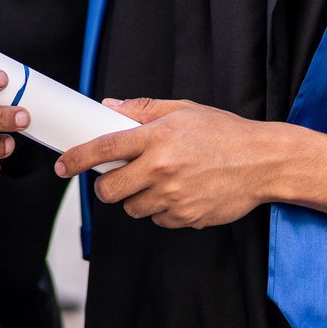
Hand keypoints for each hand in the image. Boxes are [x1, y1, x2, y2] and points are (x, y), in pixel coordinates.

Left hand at [57, 98, 289, 229]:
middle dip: (106, 187)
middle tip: (116, 179)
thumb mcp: (185, 110)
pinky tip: (181, 193)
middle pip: (110, 190)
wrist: (263, 163)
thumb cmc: (226, 133)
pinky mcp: (185, 218)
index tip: (63, 165)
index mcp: (158, 137)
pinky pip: (158, 220)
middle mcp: (162, 169)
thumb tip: (109, 107)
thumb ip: (144, 109)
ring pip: (133, 208)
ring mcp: (173, 197)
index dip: (77, 158)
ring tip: (161, 182)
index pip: (104, 148)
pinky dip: (162, 210)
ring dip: (138, 198)